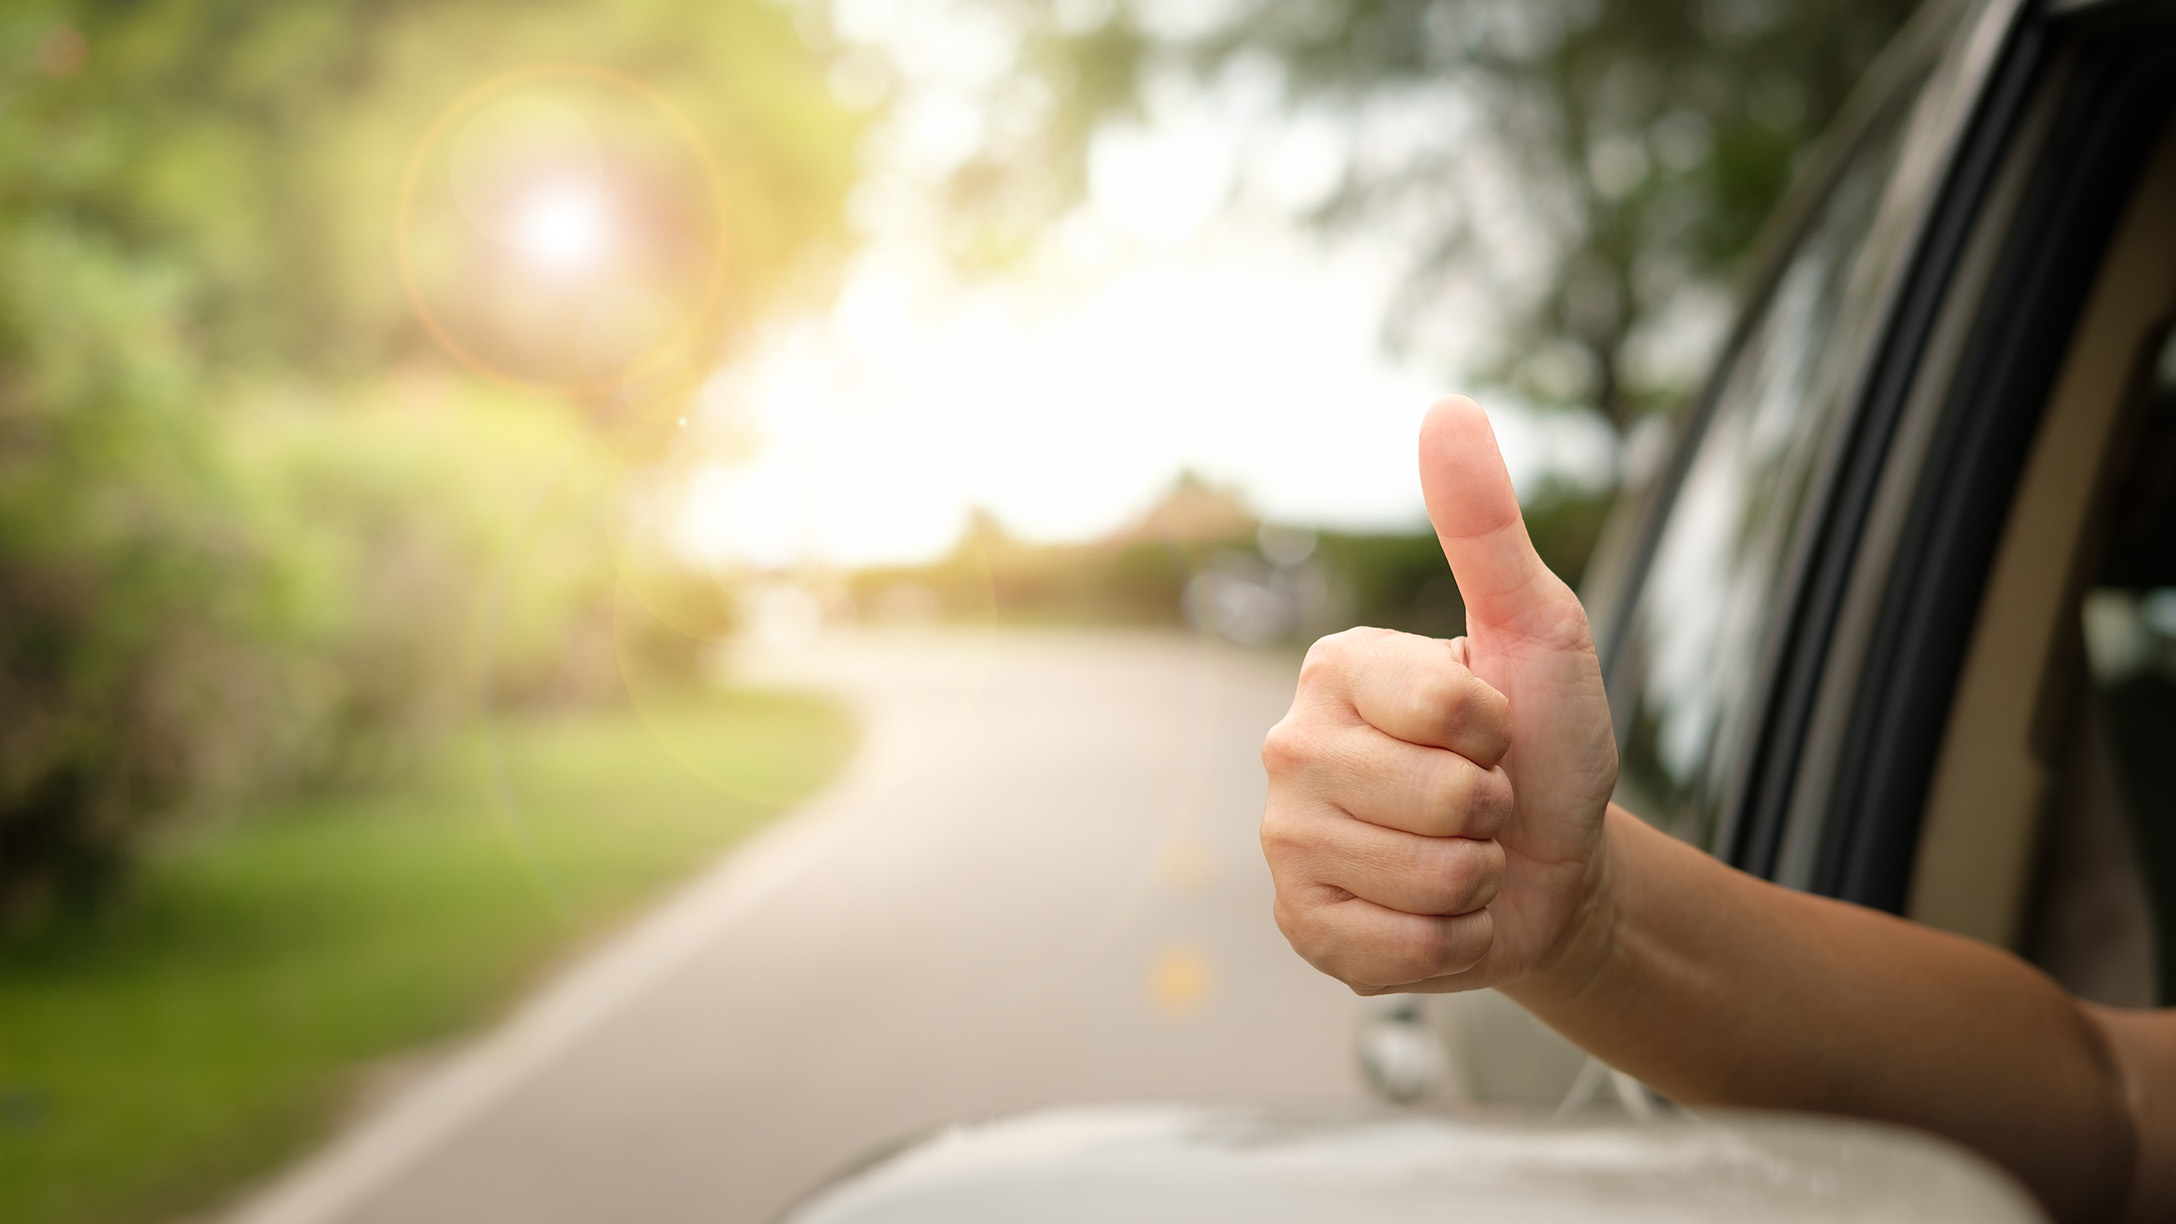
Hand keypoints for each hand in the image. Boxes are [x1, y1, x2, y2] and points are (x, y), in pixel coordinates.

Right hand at [1260, 396, 1618, 992]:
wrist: (1556, 863)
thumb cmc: (1545, 738)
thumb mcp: (1534, 627)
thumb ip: (1485, 526)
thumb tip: (1448, 408)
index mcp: (1334, 668)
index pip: (1444, 709)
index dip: (1500, 729)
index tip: (1495, 726)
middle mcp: (1287, 747)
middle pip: (1437, 801)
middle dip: (1494, 813)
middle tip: (1483, 802)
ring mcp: (1284, 842)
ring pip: (1422, 879)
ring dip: (1476, 879)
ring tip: (1465, 854)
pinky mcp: (1301, 924)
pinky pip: (1394, 951)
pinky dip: (1448, 944)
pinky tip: (1440, 914)